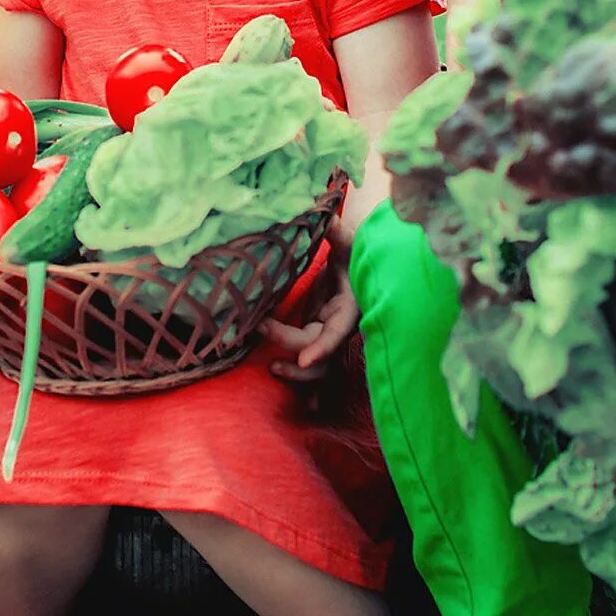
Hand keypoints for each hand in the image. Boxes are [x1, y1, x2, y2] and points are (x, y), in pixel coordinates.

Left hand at [265, 248, 360, 382]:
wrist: (355, 263)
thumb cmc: (352, 252)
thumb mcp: (346, 243)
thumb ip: (337, 235)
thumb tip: (329, 221)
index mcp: (350, 308)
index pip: (337, 332)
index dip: (323, 347)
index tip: (305, 359)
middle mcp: (340, 326)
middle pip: (317, 345)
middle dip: (289, 342)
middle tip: (260, 326)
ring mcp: (329, 334)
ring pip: (319, 365)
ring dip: (297, 373)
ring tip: (272, 369)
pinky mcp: (317, 336)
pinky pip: (312, 364)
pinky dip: (305, 382)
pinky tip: (298, 394)